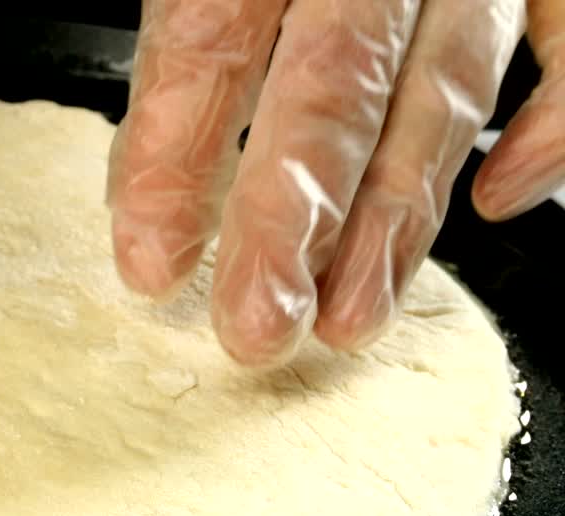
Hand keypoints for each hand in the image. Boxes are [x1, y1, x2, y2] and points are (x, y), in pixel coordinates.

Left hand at [107, 0, 560, 367]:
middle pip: (333, 82)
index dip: (173, 149)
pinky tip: (500, 202)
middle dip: (295, 218)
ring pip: (444, 90)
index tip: (147, 255)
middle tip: (257, 326)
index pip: (211, 32)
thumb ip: (193, 7)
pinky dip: (553, 127)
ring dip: (400, 217)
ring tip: (350, 317)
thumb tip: (151, 145)